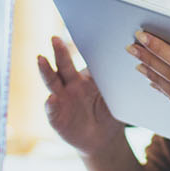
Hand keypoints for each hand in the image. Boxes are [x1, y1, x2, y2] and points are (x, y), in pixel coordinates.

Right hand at [37, 36, 125, 157]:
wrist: (102, 140)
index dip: (77, 46)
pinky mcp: (56, 117)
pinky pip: (52, 109)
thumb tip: (128, 64)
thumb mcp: (115, 97)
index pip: (80, 59)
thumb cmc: (108, 114)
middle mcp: (70, 85)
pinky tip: (51, 98)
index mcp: (85, 77)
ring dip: (45, 70)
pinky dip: (51, 104)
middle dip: (59, 52)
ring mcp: (61, 100)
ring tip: (41, 58)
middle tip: (55, 38)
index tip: (75, 30)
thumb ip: (115, 82)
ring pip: (52, 82)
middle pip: (63, 66)